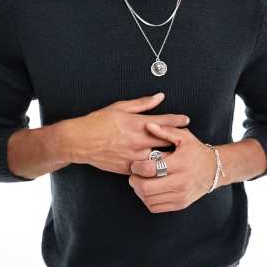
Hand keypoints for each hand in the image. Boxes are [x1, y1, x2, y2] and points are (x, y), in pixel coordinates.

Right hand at [73, 93, 189, 174]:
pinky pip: (145, 169)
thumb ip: (142, 103)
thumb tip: (159, 97)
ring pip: (158, 159)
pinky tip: (157, 167)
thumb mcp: (120, 107)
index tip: (186, 120)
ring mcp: (133, 156)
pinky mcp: (128, 168)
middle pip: (166, 142)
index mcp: (137, 124)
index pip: (165, 122)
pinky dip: (152, 167)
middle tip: (186, 141)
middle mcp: (138, 141)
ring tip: (176, 156)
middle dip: (177, 141)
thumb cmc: (98, 122)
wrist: (80, 141)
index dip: (178, 121)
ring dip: (167, 157)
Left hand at [128, 122, 226, 212]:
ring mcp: (180, 195)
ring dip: (139, 191)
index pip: (150, 169)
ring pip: (149, 199)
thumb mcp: (184, 137)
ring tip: (140, 181)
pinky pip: (155, 207)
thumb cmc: (196, 151)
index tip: (135, 164)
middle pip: (146, 188)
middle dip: (135, 181)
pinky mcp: (180, 204)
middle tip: (134, 175)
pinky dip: (147, 200)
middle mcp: (180, 182)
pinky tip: (149, 190)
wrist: (214, 170)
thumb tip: (148, 125)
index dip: (137, 167)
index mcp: (179, 163)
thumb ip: (165, 130)